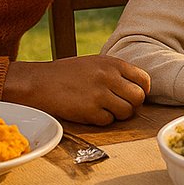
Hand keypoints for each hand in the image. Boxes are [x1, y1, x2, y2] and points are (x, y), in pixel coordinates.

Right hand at [3, 55, 148, 123]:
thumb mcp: (95, 63)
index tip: (135, 95)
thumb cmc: (68, 72)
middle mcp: (109, 77)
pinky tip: (93, 113)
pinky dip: (103, 120)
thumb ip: (116, 71)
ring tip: (106, 109)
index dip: (142, 90)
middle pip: (138, 98)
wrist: (40, 82)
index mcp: (112, 63)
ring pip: (127, 112)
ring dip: (119, 114)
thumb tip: (138, 86)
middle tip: (121, 105)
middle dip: (132, 105)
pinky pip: (109, 121)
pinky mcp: (89, 111)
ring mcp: (99, 95)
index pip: (143, 79)